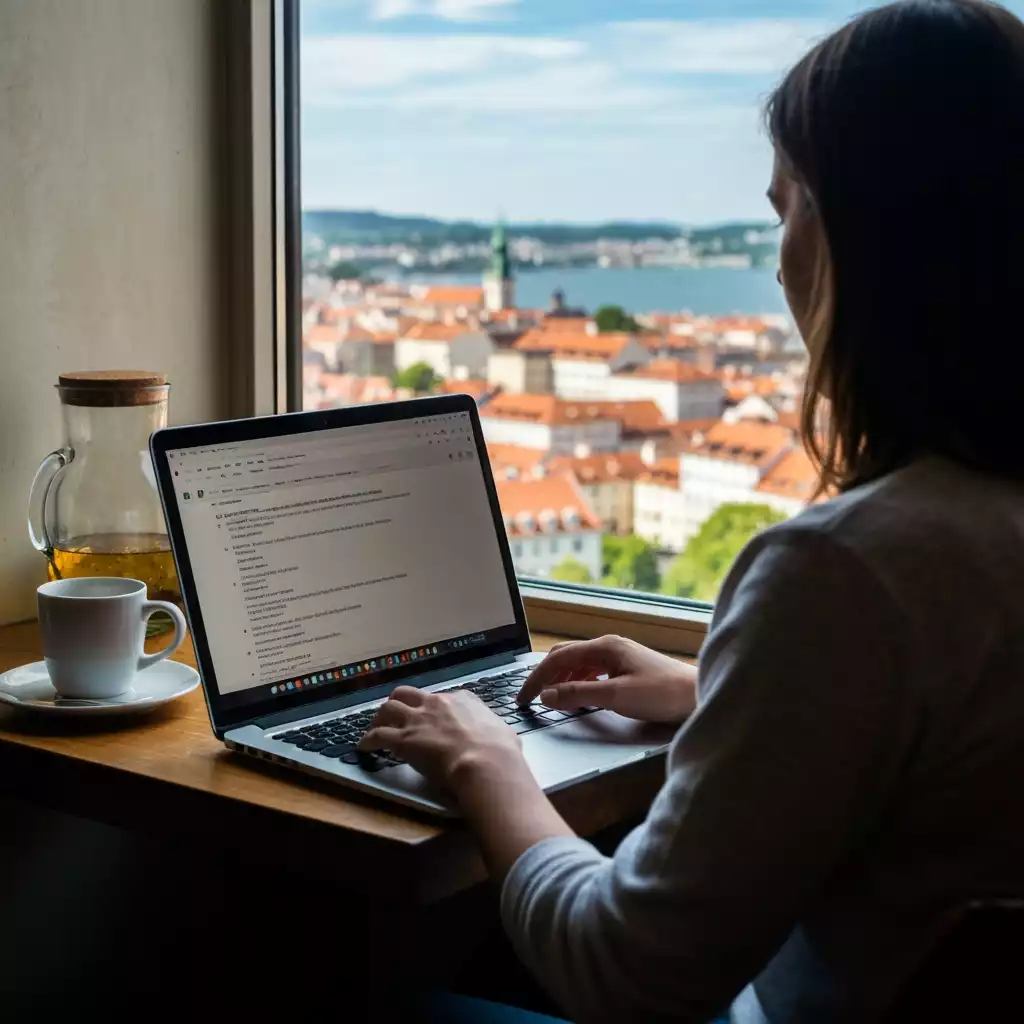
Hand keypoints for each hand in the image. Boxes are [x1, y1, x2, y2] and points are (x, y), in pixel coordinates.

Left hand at [360, 685, 526, 790]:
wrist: (485, 761)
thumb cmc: (500, 751)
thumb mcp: (503, 732)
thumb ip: (495, 731)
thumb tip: (501, 738)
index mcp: (461, 700)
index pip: (440, 698)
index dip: (432, 708)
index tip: (430, 718)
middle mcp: (436, 704)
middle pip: (407, 694)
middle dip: (399, 702)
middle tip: (394, 715)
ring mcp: (418, 720)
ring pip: (388, 708)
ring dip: (380, 717)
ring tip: (376, 727)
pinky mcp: (404, 739)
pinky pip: (378, 735)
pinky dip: (368, 740)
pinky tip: (364, 746)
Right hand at [517, 635, 697, 723]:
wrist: (697, 695)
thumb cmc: (662, 693)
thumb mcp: (615, 696)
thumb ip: (578, 694)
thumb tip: (547, 695)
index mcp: (604, 646)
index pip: (557, 658)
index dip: (536, 679)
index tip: (522, 698)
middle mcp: (608, 646)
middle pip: (564, 656)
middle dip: (544, 676)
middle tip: (530, 697)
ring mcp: (618, 656)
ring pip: (578, 664)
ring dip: (560, 679)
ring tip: (549, 698)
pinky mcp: (626, 668)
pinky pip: (591, 671)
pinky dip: (577, 682)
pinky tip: (577, 696)